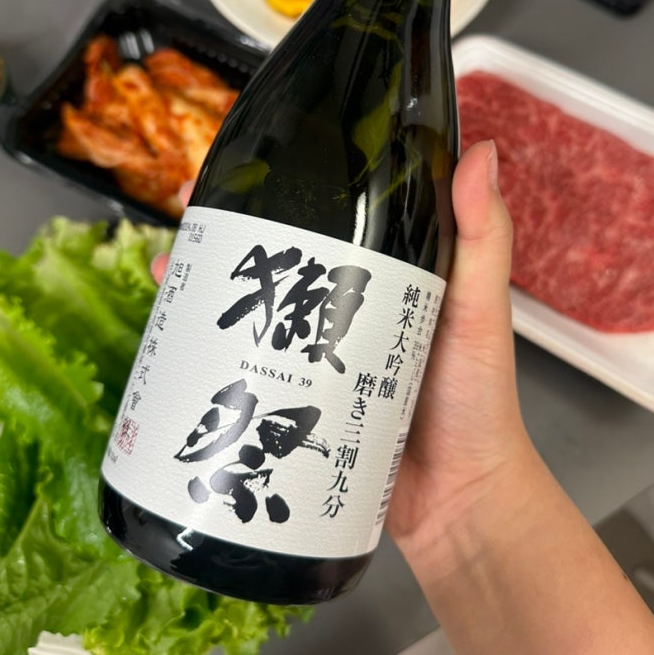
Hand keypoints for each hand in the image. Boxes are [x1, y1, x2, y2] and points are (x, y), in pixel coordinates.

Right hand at [151, 145, 525, 552]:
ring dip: (209, 282)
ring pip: (252, 306)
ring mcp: (314, 355)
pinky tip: (176, 337)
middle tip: (189, 205)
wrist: (458, 503)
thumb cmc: (476, 400)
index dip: (287, 181)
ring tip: (169, 263)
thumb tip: (482, 151)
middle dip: (229, 226)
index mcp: (387, 274)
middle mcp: (345, 306)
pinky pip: (246, 366)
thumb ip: (484, 240)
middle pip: (279, 255)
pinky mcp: (294, 402)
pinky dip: (207, 347)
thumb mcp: (479, 311)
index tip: (249, 157)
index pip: (331, 211)